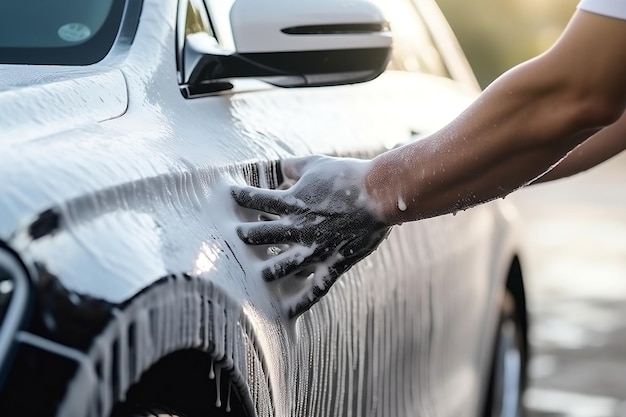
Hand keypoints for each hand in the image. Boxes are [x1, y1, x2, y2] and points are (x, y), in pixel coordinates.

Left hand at [231, 155, 390, 316]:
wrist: (380, 195)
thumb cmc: (348, 176)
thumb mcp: (316, 164)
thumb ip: (293, 167)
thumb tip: (278, 167)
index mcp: (292, 203)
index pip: (256, 199)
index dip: (241, 196)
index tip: (230, 195)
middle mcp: (298, 228)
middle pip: (261, 235)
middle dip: (245, 235)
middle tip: (235, 238)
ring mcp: (314, 249)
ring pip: (281, 266)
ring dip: (265, 271)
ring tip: (256, 275)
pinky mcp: (333, 263)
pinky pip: (314, 287)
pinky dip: (301, 301)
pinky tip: (288, 310)